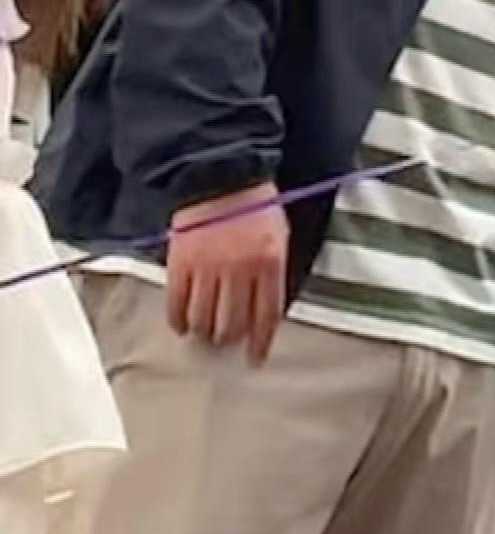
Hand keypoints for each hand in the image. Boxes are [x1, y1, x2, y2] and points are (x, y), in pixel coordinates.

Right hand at [164, 190, 291, 363]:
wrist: (221, 174)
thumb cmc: (255, 204)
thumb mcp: (278, 234)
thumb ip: (273, 272)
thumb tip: (267, 310)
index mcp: (269, 261)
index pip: (265, 316)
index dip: (259, 343)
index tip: (255, 359)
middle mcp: (239, 269)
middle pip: (231, 324)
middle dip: (229, 339)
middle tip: (226, 342)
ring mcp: (207, 269)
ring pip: (203, 320)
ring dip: (204, 332)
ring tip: (205, 333)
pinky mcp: (180, 265)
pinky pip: (176, 306)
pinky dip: (179, 320)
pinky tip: (183, 324)